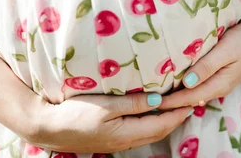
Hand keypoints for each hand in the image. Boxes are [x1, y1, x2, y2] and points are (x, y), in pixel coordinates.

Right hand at [22, 92, 192, 152]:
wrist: (48, 127)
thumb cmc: (76, 113)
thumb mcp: (106, 105)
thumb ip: (134, 102)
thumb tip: (161, 98)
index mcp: (127, 132)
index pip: (162, 124)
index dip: (178, 113)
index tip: (192, 99)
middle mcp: (126, 140)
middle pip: (159, 131)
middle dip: (176, 118)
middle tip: (190, 102)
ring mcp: (118, 142)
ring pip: (150, 133)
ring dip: (165, 121)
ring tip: (176, 106)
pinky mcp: (111, 139)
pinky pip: (139, 132)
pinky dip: (151, 123)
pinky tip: (151, 113)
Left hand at [158, 0, 240, 110]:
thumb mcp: (226, 50)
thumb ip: (207, 66)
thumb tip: (186, 83)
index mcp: (220, 83)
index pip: (189, 98)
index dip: (170, 101)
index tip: (151, 101)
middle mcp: (218, 86)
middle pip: (189, 99)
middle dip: (170, 102)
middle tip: (147, 100)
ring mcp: (219, 81)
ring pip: (193, 93)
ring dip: (176, 95)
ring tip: (156, 93)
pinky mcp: (218, 73)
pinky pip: (197, 84)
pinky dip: (184, 86)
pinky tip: (173, 82)